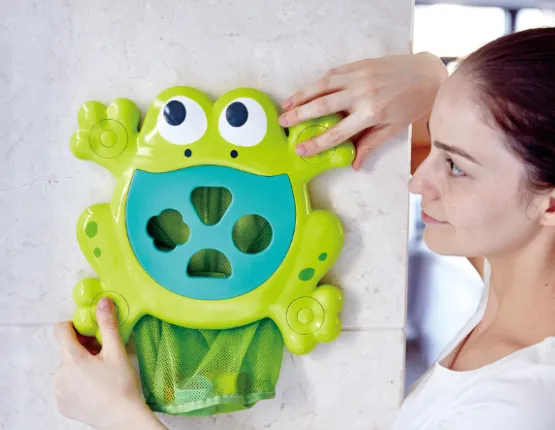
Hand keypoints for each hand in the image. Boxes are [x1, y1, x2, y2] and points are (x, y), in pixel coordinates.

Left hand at [54, 298, 164, 429]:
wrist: (122, 419)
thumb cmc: (121, 386)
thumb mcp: (116, 352)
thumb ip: (108, 324)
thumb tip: (103, 302)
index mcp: (71, 358)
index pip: (60, 330)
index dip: (75, 326)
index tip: (90, 331)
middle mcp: (59, 374)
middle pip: (67, 349)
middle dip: (83, 347)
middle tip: (104, 353)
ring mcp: (59, 391)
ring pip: (67, 367)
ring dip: (80, 364)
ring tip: (101, 372)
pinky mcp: (62, 404)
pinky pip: (66, 384)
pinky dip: (78, 381)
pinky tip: (94, 386)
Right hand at [279, 52, 446, 169]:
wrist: (428, 74)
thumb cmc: (413, 104)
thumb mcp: (393, 129)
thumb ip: (370, 144)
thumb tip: (354, 164)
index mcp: (371, 113)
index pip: (337, 132)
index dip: (316, 143)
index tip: (300, 149)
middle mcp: (362, 94)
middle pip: (323, 106)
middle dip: (300, 115)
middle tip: (282, 123)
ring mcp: (359, 77)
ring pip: (322, 86)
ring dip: (302, 95)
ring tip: (286, 105)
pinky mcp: (359, 65)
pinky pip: (332, 74)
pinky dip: (316, 82)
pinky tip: (305, 91)